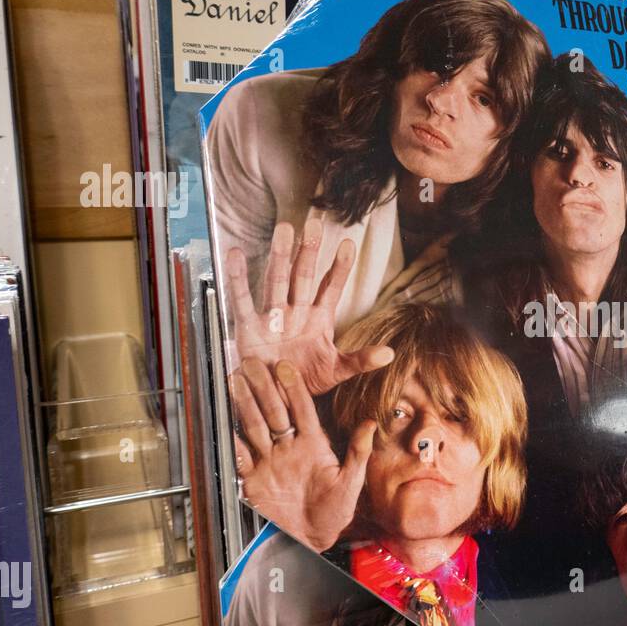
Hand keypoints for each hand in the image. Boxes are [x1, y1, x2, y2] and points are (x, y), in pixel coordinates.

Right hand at [226, 217, 393, 395]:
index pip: (331, 288)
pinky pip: (243, 301)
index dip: (339, 268)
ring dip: (280, 256)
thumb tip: (390, 353)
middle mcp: (296, 312)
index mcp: (319, 320)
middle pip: (304, 276)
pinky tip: (235, 255)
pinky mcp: (249, 328)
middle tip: (315, 224)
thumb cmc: (307, 381)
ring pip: (277, 281)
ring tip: (284, 229)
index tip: (349, 244)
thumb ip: (361, 360)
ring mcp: (273, 318)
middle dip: (309, 251)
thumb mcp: (337, 371)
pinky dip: (238, 279)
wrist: (278, 401)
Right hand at [231, 357, 375, 552]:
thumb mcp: (350, 482)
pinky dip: (231, 439)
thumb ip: (358, 452)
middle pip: (275, 411)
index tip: (286, 367)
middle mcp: (289, 447)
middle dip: (263, 387)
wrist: (309, 540)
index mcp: (313, 443)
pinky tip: (222, 422)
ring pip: (255, 426)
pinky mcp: (253, 477)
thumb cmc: (334, 512)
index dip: (294, 388)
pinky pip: (240, 454)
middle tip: (252, 364)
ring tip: (233, 381)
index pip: (303, 409)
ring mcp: (270, 460)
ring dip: (244, 404)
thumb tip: (371, 423)